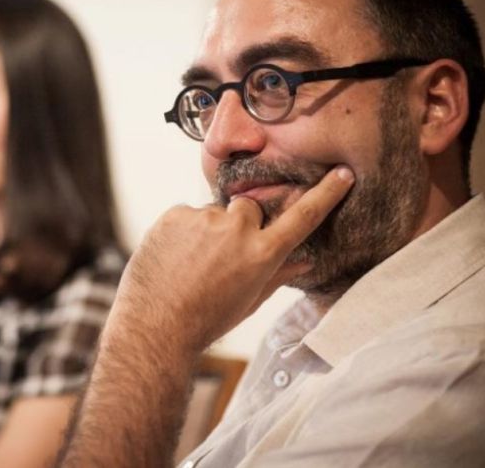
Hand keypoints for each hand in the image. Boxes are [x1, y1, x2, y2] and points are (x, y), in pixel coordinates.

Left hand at [111, 166, 354, 355]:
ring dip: (208, 229)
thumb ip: (278, 274)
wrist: (156, 325)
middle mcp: (237, 229)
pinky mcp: (175, 214)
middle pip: (249, 208)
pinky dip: (182, 231)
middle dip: (241, 223)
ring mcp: (204, 219)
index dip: (325, 193)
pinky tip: (174, 256)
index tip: (341, 173)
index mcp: (263, 253)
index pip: (303, 216)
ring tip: (191, 262)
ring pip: (214, 213)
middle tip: (220, 255)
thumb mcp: (250, 300)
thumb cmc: (207, 319)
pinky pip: (186, 215)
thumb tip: (305, 259)